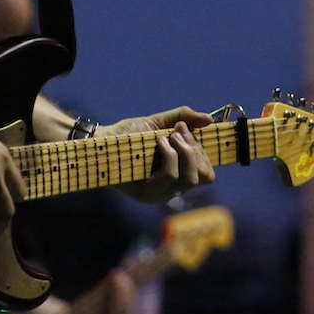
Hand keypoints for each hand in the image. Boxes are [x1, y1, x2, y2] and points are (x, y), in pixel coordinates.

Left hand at [98, 106, 215, 203]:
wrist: (102, 140)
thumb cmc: (129, 134)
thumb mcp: (160, 122)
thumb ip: (185, 118)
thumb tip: (210, 120)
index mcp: (178, 175)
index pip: (206, 174)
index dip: (203, 151)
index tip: (186, 130)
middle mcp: (172, 188)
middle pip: (204, 177)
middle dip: (195, 149)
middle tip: (178, 132)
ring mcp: (160, 194)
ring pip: (189, 178)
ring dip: (184, 151)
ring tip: (167, 137)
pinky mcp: (146, 194)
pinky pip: (170, 175)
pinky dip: (169, 155)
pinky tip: (159, 143)